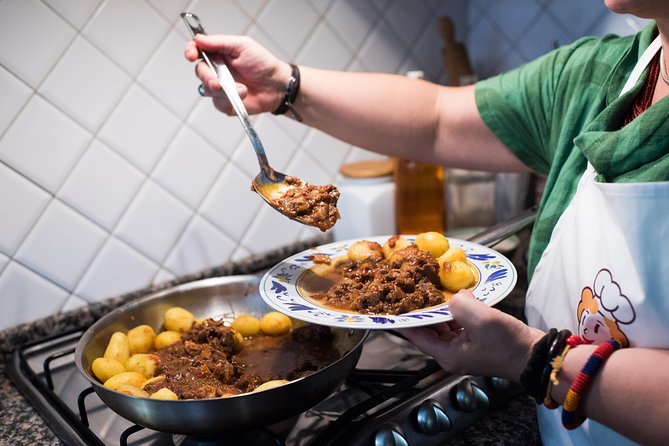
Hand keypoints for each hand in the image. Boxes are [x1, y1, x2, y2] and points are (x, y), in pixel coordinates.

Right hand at [184, 34, 290, 114]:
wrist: (277, 86)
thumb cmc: (263, 64)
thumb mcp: (243, 46)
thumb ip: (220, 42)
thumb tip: (199, 38)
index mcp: (218, 53)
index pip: (197, 50)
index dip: (190, 51)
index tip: (191, 55)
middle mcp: (217, 70)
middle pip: (199, 71)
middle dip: (206, 76)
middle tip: (217, 81)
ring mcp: (220, 87)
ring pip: (206, 89)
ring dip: (221, 90)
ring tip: (240, 88)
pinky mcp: (225, 103)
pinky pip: (217, 103)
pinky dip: (228, 100)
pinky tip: (242, 95)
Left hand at [398, 290, 543, 380]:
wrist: (537, 355)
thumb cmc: (510, 345)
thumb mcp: (482, 320)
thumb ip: (461, 305)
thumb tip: (455, 296)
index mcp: (447, 354)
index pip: (416, 335)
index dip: (405, 319)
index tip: (396, 303)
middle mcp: (452, 353)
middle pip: (429, 329)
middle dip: (423, 310)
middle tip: (415, 289)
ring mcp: (464, 347)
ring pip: (444, 324)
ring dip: (440, 308)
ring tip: (434, 289)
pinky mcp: (476, 339)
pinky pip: (458, 323)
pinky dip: (456, 310)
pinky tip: (458, 296)